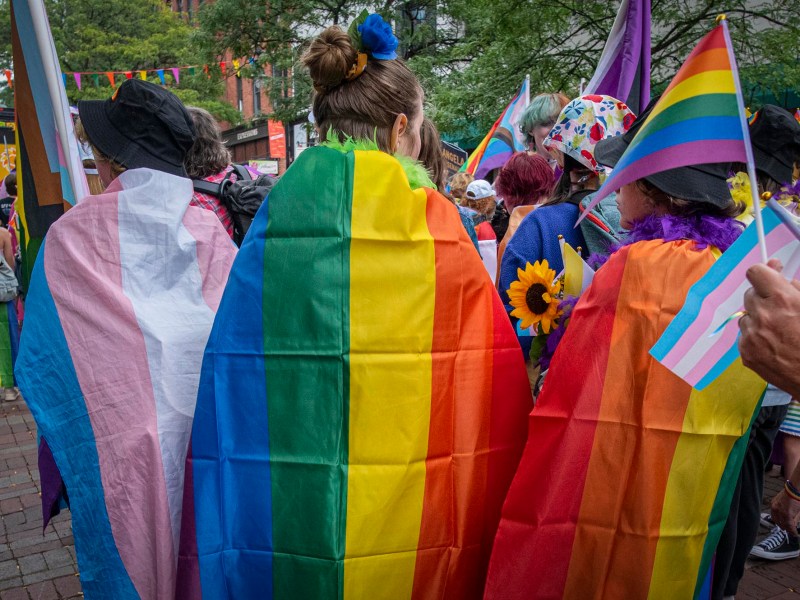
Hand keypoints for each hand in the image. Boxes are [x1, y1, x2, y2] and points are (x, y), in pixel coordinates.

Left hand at [738, 261, 799, 396]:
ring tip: (780, 331)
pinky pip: (745, 335)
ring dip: (758, 318)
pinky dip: (756, 337)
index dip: (764, 273)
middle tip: (780, 308)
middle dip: (763, 298)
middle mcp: (762, 316)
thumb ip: (793, 286)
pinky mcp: (745, 353)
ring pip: (746, 316)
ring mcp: (751, 336)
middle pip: (749, 295)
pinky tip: (774, 345)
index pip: (755, 273)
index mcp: (782, 300)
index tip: (770, 276)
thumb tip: (774, 267)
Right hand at [771, 488, 799, 532]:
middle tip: (790, 531)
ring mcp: (774, 507)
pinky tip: (780, 518)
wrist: (793, 489)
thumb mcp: (799, 512)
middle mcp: (778, 511)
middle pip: (781, 524)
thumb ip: (795, 519)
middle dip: (786, 528)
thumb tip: (793, 525)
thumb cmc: (798, 499)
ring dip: (780, 523)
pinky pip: (773, 513)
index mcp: (786, 514)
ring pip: (775, 519)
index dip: (792, 531)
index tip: (795, 533)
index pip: (789, 526)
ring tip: (785, 526)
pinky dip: (776, 517)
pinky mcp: (773, 503)